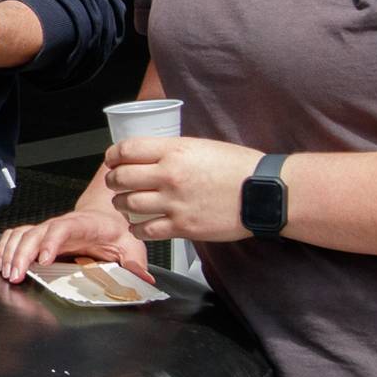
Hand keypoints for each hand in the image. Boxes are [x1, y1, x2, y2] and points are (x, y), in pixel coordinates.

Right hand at [0, 203, 151, 282]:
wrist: (107, 218)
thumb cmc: (116, 233)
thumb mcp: (131, 246)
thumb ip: (135, 263)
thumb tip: (142, 279)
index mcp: (83, 226)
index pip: (62, 229)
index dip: (50, 243)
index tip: (43, 260)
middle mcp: (60, 225)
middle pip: (34, 233)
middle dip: (22, 254)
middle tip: (16, 275)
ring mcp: (47, 230)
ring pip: (20, 234)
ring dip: (10, 253)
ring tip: (8, 273)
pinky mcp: (38, 236)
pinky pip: (14, 236)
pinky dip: (5, 248)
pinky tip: (2, 263)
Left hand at [103, 136, 263, 243]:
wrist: (264, 193)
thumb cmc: (240, 168)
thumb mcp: (202, 146)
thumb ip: (173, 151)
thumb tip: (150, 155)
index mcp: (175, 151)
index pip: (127, 150)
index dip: (113, 156)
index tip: (112, 160)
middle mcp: (170, 175)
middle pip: (121, 177)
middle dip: (113, 180)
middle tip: (115, 183)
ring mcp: (175, 203)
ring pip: (128, 204)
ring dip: (121, 204)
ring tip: (125, 203)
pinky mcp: (183, 227)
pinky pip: (146, 230)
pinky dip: (137, 228)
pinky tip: (139, 225)